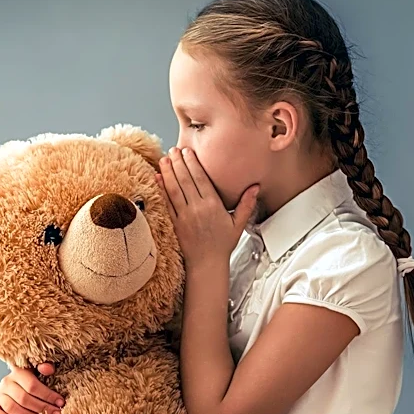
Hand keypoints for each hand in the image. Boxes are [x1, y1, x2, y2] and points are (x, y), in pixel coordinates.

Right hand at [0, 362, 65, 413]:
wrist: (15, 382)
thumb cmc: (32, 378)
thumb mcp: (39, 370)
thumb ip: (45, 366)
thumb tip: (48, 369)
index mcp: (18, 372)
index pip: (33, 386)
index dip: (48, 395)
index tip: (61, 403)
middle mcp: (6, 382)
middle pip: (24, 399)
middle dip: (42, 408)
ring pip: (12, 408)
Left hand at [155, 146, 258, 269]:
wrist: (207, 264)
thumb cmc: (222, 245)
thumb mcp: (239, 224)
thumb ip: (246, 204)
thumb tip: (255, 187)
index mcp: (213, 206)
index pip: (200, 180)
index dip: (193, 164)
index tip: (188, 152)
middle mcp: (197, 209)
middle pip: (185, 181)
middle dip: (179, 163)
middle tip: (174, 149)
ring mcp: (184, 216)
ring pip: (174, 189)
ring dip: (168, 172)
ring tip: (164, 158)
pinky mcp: (175, 223)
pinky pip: (167, 203)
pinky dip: (161, 189)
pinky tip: (158, 178)